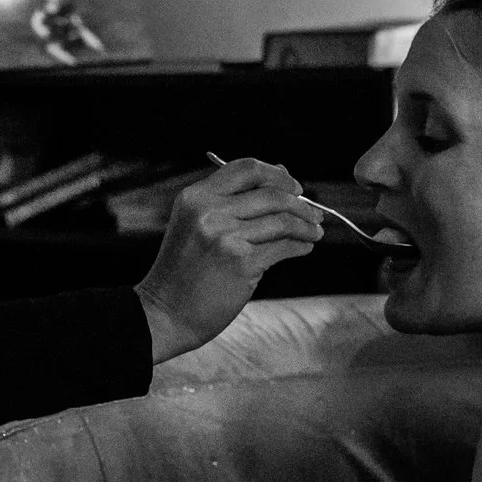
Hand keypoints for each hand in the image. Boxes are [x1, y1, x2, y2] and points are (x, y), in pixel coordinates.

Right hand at [135, 158, 324, 362]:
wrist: (165, 312)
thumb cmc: (185, 270)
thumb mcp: (197, 224)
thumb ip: (233, 200)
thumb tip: (283, 175)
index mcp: (196, 197)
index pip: (246, 169)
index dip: (277, 174)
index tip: (293, 187)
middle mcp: (210, 212)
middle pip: (271, 194)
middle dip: (300, 203)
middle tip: (314, 212)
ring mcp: (226, 237)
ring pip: (283, 220)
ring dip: (307, 225)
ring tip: (315, 231)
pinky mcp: (242, 263)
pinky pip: (284, 247)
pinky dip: (301, 245)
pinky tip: (304, 247)